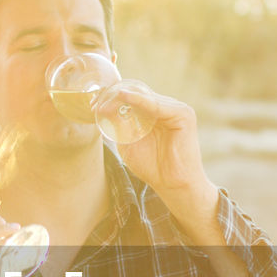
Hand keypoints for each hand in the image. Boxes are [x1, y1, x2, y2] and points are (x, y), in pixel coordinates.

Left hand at [108, 86, 216, 220]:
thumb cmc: (152, 167)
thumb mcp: (128, 143)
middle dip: (113, 96)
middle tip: (95, 104)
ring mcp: (175, 109)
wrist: (172, 185)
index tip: (93, 105)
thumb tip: (102, 109)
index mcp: (154, 113)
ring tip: (103, 106)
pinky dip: (139, 99)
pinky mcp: (183, 114)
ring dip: (121, 98)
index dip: (111, 98)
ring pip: (143, 95)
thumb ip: (119, 126)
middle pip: (136, 92)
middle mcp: (165, 108)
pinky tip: (123, 96)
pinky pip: (156, 104)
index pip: (132, 97)